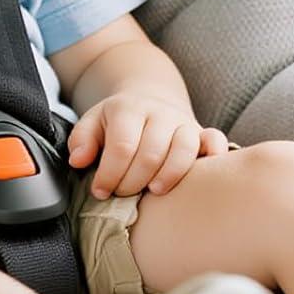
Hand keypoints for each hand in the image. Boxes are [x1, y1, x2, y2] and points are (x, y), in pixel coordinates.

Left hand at [66, 92, 229, 198]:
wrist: (150, 98)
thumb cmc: (119, 120)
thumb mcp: (93, 122)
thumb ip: (82, 140)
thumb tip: (78, 161)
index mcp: (129, 110)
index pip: (121, 147)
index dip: (109, 175)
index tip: (100, 191)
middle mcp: (160, 114)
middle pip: (151, 154)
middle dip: (133, 182)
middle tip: (122, 195)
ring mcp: (184, 122)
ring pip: (183, 150)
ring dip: (168, 176)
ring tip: (154, 192)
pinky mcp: (203, 132)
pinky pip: (215, 141)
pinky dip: (213, 158)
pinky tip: (200, 178)